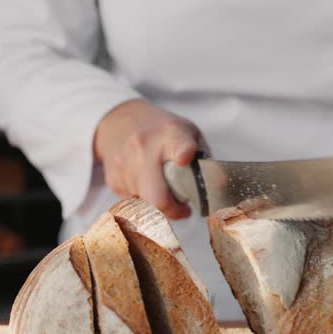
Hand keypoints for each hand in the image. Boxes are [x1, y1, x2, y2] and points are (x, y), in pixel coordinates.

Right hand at [94, 99, 205, 218]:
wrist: (118, 122)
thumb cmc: (161, 131)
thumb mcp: (188, 132)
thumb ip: (203, 157)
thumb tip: (219, 184)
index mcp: (170, 134)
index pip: (177, 144)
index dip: (182, 152)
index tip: (184, 158)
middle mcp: (143, 148)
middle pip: (156, 196)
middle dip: (173, 211)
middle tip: (183, 209)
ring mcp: (124, 165)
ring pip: (146, 206)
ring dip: (159, 206)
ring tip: (163, 189)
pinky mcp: (113, 181)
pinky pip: (134, 204)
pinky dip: (144, 202)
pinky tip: (146, 186)